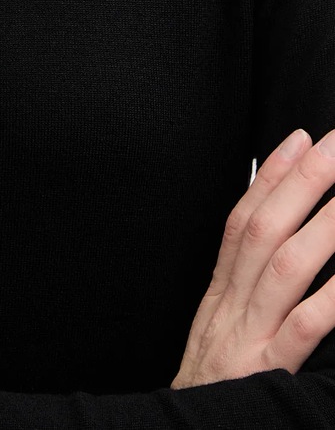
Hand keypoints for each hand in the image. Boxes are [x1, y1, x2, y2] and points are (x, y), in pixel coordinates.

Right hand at [171, 127, 334, 388]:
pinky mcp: (266, 374)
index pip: (241, 221)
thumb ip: (244, 292)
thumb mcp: (219, 337)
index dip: (271, 177)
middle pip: (263, 229)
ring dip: (324, 222)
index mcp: (219, 297)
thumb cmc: (212, 396)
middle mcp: (229, 308)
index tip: (301, 138)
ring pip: (284, 266)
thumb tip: (274, 245)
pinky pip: (304, 328)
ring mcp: (247, 339)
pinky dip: (331, 298)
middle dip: (303, 181)